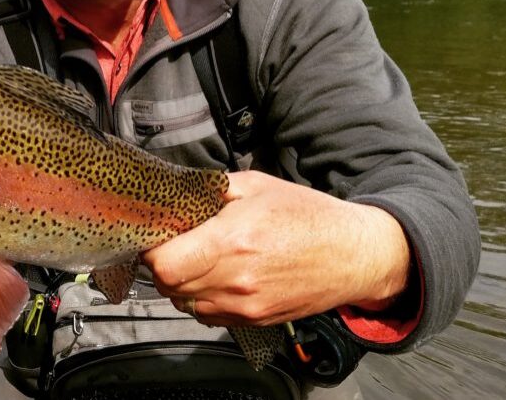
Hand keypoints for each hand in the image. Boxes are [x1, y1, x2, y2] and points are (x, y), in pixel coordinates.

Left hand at [140, 170, 410, 326]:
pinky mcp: (254, 320)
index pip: (163, 263)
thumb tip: (175, 195)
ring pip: (185, 303)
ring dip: (181, 283)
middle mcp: (235, 280)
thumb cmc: (307, 215)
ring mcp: (245, 305)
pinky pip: (208, 315)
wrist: (353, 254)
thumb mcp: (254, 186)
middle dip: (163, 264)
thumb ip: (210, 191)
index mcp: (231, 241)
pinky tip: (216, 276)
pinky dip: (201, 298)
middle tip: (174, 244)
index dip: (152, 248)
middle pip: (168, 285)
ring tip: (197, 259)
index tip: (158, 234)